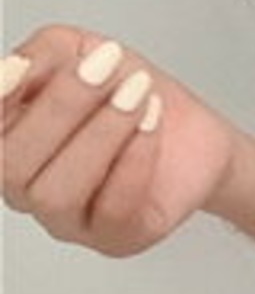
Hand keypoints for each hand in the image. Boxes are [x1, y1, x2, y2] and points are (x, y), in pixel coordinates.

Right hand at [2, 24, 237, 256]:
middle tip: (109, 68)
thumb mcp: (85, 53)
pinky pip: (113, 210)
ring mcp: (68, 221)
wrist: (197, 132)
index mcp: (7, 142)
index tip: (24, 67)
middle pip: (11, 165)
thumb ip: (44, 54)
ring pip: (57, 193)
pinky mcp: (118, 239)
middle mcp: (25, 188)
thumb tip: (17, 67)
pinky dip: (134, 158)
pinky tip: (151, 123)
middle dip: (62, 107)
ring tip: (138, 94)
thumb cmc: (132, 94)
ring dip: (102, 134)